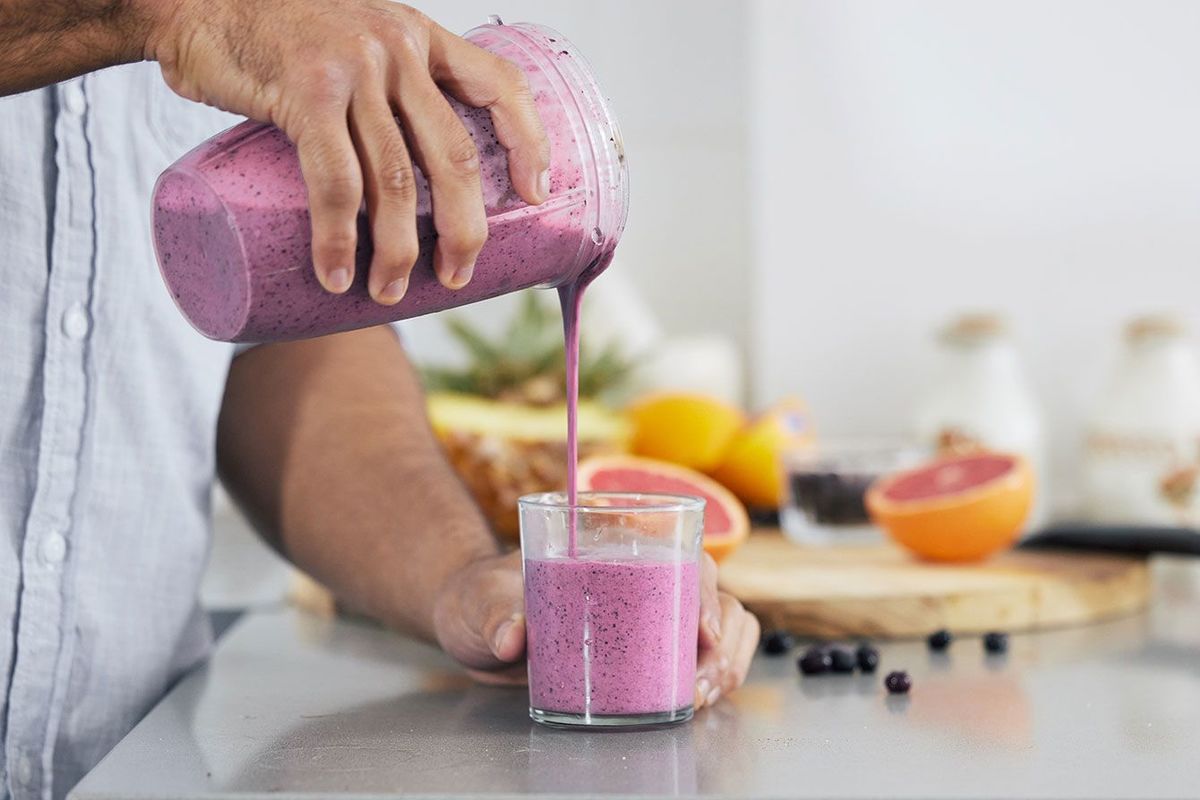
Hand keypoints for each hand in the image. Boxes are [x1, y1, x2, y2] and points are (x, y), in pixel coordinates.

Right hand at [142, 0, 549, 303]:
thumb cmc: (269, 35)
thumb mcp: (348, 41)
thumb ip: (382, 89)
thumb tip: (408, 180)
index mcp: (417, 37)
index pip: (498, 84)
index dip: (528, 142)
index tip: (535, 195)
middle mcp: (396, 48)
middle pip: (455, 154)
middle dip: (464, 229)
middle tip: (456, 275)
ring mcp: (352, 68)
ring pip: (397, 180)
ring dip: (397, 251)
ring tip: (388, 294)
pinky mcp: (304, 91)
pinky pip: (335, 181)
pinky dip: (338, 238)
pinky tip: (336, 274)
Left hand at [432, 550, 760, 706]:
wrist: (476, 624)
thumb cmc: (483, 596)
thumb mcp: (483, 599)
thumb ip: (496, 611)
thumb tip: (511, 637)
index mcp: (612, 544)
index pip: (679, 552)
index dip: (703, 590)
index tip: (702, 631)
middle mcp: (642, 573)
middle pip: (712, 592)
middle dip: (723, 640)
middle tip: (701, 683)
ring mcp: (649, 612)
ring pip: (719, 625)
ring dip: (724, 661)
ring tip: (698, 696)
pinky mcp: (646, 648)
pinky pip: (700, 655)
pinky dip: (712, 676)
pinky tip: (694, 699)